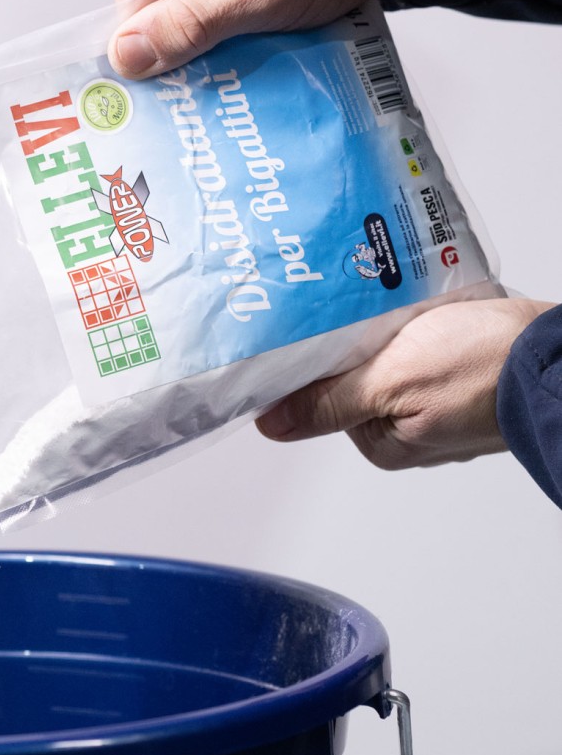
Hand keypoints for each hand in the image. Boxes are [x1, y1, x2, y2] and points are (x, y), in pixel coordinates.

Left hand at [255, 297, 555, 469]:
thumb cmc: (484, 367)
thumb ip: (330, 402)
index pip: (325, 396)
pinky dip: (428, 328)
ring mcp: (443, 405)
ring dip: (397, 329)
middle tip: (377, 313)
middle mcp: (411, 432)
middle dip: (363, 341)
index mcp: (384, 442)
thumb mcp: (391, 381)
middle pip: (359, 376)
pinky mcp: (468, 378)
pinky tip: (437, 313)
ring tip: (410, 311)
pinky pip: (430, 349)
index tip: (322, 327)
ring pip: (395, 358)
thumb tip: (270, 424)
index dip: (321, 360)